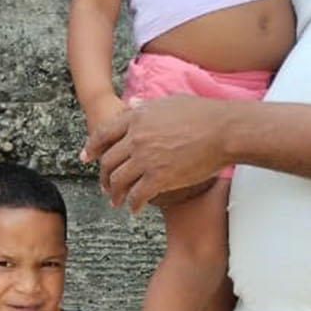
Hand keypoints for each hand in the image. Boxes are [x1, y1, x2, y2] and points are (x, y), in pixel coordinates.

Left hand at [83, 93, 230, 210]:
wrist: (224, 130)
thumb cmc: (203, 114)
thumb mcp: (169, 102)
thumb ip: (146, 106)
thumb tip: (133, 103)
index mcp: (136, 118)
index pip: (103, 134)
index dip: (92, 148)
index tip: (86, 157)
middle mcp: (136, 138)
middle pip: (108, 161)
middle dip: (103, 177)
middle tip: (105, 186)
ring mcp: (146, 158)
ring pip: (118, 181)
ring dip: (115, 194)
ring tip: (117, 201)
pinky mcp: (159, 177)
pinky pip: (137, 195)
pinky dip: (133, 204)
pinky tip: (135, 209)